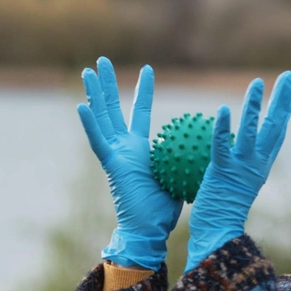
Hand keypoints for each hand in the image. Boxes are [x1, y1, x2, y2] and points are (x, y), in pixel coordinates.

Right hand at [78, 57, 182, 269]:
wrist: (148, 229)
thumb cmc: (165, 209)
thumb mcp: (180, 175)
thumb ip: (187, 157)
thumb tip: (209, 144)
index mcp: (139, 150)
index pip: (140, 113)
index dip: (142, 92)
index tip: (147, 71)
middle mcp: (123, 148)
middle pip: (113, 109)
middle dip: (108, 85)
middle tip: (102, 61)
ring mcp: (114, 155)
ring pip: (102, 119)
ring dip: (95, 95)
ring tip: (88, 70)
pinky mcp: (111, 166)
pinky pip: (99, 142)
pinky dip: (90, 125)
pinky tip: (81, 106)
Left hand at [186, 72, 290, 271]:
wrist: (218, 234)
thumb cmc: (222, 212)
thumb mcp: (235, 184)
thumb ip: (235, 164)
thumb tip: (229, 147)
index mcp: (261, 165)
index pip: (276, 132)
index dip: (283, 108)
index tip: (286, 88)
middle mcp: (256, 164)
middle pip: (275, 126)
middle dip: (282, 99)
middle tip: (286, 76)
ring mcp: (241, 168)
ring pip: (251, 131)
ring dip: (255, 106)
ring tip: (257, 83)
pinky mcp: (222, 172)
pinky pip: (223, 147)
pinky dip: (223, 129)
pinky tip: (222, 110)